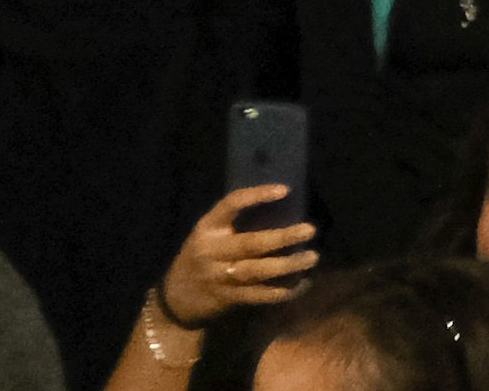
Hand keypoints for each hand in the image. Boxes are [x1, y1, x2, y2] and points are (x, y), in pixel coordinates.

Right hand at [157, 181, 321, 330]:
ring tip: (312, 257)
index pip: (230, 205)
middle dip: (282, 237)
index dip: (256, 196)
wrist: (176, 298)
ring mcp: (220, 277)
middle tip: (310, 229)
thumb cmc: (201, 256)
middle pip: (250, 244)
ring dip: (288, 265)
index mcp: (207, 229)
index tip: (284, 190)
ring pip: (257, 271)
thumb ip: (236, 223)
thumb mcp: (210, 235)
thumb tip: (286, 206)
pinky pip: (260, 295)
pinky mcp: (229, 299)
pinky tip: (303, 282)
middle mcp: (212, 252)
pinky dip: (284, 290)